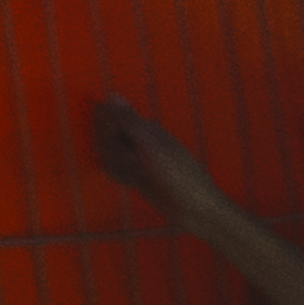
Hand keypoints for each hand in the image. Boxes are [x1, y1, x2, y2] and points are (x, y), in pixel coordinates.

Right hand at [92, 94, 232, 220]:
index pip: (112, 118)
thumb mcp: (153, 147)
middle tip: (131, 164)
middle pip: (109, 138)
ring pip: (111, 156)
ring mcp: (139, 159)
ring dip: (117, 167)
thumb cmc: (179, 175)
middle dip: (113, 153)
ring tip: (136, 176)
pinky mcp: (137, 176)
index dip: (108, 131)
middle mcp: (141, 141)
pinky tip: (133, 183)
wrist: (196, 209)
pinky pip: (116, 171)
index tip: (113, 143)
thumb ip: (131, 122)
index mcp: (147, 128)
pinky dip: (121, 177)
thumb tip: (113, 95)